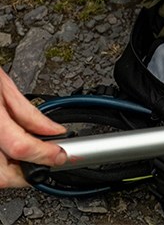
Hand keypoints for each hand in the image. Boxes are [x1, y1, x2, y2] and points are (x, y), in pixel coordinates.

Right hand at [0, 68, 65, 187]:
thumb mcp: (3, 86)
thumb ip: (29, 113)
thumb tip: (53, 131)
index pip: (20, 147)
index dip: (45, 154)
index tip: (59, 155)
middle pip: (2, 175)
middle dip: (27, 172)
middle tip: (43, 161)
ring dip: (11, 171)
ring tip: (24, 156)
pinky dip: (0, 165)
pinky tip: (6, 152)